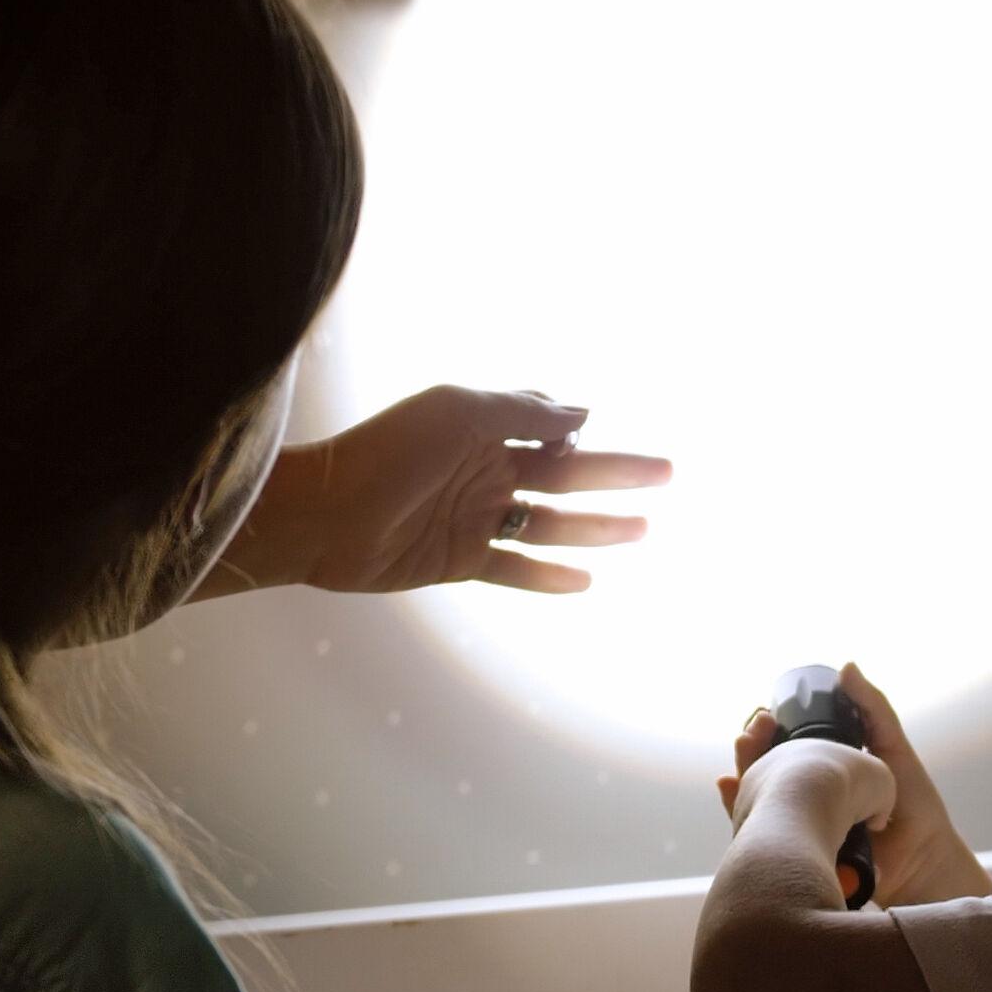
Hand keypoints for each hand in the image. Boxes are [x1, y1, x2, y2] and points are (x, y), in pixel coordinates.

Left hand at [195, 386, 670, 598]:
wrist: (322, 515)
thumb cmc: (389, 452)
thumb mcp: (460, 412)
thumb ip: (525, 410)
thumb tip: (585, 412)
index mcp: (481, 426)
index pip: (546, 426)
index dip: (578, 429)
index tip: (598, 430)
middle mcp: (480, 470)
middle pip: (564, 475)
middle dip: (617, 474)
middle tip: (669, 472)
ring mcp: (470, 517)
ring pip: (548, 523)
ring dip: (596, 527)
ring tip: (645, 529)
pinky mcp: (455, 562)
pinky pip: (513, 569)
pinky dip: (548, 577)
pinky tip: (588, 581)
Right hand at [717, 664, 991, 904]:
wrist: (923, 858)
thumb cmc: (914, 805)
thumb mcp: (891, 747)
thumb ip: (872, 708)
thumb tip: (846, 668)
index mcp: (827, 771)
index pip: (787, 745)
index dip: (770, 729)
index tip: (765, 715)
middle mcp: (808, 796)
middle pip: (764, 768)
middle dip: (750, 748)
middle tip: (750, 733)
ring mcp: (800, 824)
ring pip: (757, 796)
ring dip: (741, 774)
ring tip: (740, 756)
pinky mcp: (797, 849)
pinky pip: (757, 832)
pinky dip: (736, 809)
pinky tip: (729, 788)